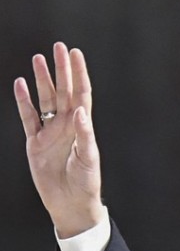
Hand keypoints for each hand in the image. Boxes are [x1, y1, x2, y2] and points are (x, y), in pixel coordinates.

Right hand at [14, 42, 103, 237]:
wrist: (70, 203)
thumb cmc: (85, 182)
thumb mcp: (88, 158)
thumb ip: (84, 135)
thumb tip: (80, 110)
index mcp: (83, 127)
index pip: (81, 94)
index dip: (79, 73)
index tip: (75, 54)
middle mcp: (67, 125)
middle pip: (63, 91)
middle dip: (61, 69)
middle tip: (58, 47)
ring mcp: (50, 132)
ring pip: (45, 100)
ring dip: (42, 80)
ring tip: (38, 59)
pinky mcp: (35, 143)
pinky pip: (28, 117)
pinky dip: (23, 101)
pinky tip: (20, 84)